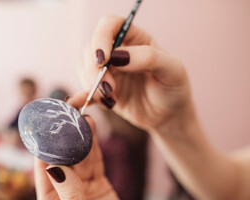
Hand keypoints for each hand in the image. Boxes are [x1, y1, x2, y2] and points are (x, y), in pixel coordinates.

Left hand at [34, 96, 138, 199]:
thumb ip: (71, 198)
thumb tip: (55, 167)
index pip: (43, 170)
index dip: (45, 146)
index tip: (47, 125)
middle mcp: (62, 193)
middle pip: (62, 159)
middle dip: (64, 137)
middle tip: (68, 114)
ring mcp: (81, 188)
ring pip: (79, 157)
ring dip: (80, 137)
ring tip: (82, 116)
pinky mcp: (98, 185)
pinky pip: (94, 162)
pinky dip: (94, 146)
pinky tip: (92, 129)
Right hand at [78, 15, 192, 131]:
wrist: (169, 116)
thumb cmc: (173, 89)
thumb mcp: (172, 70)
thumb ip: (148, 58)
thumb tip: (118, 56)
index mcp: (135, 38)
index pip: (109, 25)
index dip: (101, 37)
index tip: (103, 59)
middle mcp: (117, 51)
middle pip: (91, 48)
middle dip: (95, 69)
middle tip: (110, 88)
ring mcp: (108, 71)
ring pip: (84, 67)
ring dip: (92, 83)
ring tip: (110, 99)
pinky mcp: (102, 89)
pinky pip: (84, 88)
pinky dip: (84, 97)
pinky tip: (95, 104)